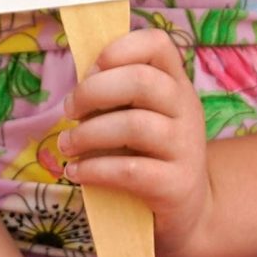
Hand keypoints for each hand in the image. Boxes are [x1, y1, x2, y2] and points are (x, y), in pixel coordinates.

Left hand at [61, 28, 216, 256]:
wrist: (188, 211)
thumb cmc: (151, 157)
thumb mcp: (140, 117)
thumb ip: (117, 96)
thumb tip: (79, 86)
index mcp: (176, 85)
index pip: (157, 44)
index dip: (119, 49)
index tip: (91, 71)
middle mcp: (186, 110)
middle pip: (141, 80)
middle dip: (93, 92)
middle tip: (70, 111)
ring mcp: (186, 147)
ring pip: (134, 125)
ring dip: (88, 134)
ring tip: (67, 146)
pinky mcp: (176, 185)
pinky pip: (130, 170)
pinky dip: (94, 169)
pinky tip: (77, 172)